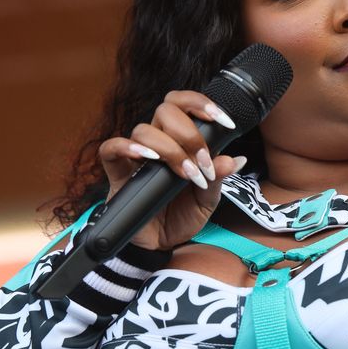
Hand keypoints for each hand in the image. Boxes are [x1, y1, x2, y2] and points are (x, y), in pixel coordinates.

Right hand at [96, 91, 245, 250]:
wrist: (159, 245)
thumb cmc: (181, 217)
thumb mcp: (207, 200)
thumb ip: (217, 178)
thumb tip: (236, 159)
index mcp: (180, 141)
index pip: (183, 104)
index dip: (201, 104)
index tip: (224, 122)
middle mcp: (157, 143)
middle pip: (165, 111)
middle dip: (189, 134)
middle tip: (202, 162)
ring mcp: (135, 156)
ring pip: (144, 129)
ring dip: (169, 149)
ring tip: (185, 174)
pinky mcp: (116, 173)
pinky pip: (111, 149)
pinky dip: (126, 147)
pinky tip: (147, 158)